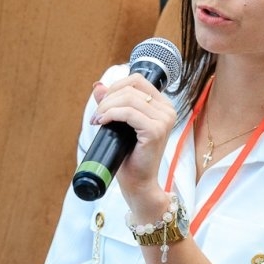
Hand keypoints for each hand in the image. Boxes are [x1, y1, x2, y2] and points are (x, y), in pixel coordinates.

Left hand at [90, 74, 176, 207]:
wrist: (138, 183)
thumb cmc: (129, 156)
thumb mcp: (119, 124)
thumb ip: (112, 103)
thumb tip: (97, 85)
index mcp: (162, 106)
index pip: (137, 80)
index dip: (115, 87)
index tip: (102, 104)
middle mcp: (167, 110)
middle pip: (131, 87)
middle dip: (108, 98)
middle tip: (96, 115)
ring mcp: (164, 120)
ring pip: (128, 98)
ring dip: (107, 107)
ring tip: (97, 120)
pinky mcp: (156, 131)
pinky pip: (128, 113)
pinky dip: (111, 114)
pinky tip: (102, 122)